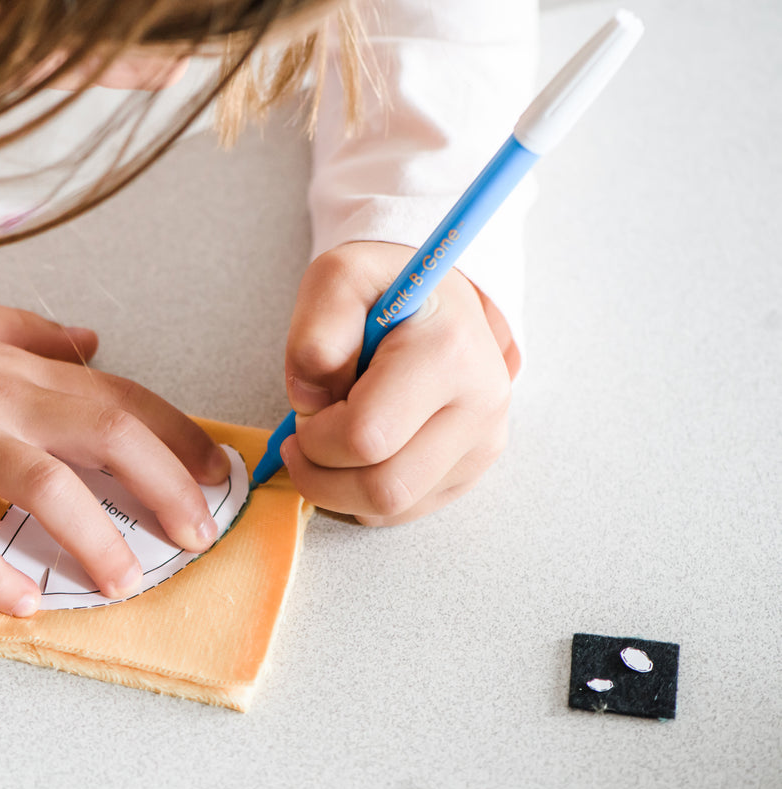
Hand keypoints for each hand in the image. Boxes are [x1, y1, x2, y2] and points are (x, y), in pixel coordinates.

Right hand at [0, 297, 229, 615]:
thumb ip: (33, 332)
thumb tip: (93, 339)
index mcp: (21, 370)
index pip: (120, 395)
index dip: (177, 433)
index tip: (216, 471)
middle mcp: (1, 401)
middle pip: (104, 433)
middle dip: (162, 483)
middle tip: (197, 533)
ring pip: (43, 484)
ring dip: (92, 535)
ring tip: (124, 582)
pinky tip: (18, 605)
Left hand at [282, 241, 518, 524]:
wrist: (435, 298)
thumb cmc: (382, 288)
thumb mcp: (336, 278)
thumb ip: (314, 331)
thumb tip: (312, 400)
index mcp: (448, 353)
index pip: (365, 436)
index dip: (315, 435)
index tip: (307, 407)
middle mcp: (481, 404)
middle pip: (383, 487)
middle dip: (322, 473)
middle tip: (304, 436)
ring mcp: (483, 443)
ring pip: (394, 508)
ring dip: (338, 488)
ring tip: (327, 441)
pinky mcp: (473, 469)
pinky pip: (405, 510)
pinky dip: (363, 494)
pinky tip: (355, 454)